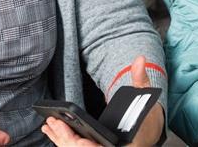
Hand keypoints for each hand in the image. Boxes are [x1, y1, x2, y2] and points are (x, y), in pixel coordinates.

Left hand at [42, 56, 164, 146]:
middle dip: (68, 140)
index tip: (79, 142)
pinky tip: (53, 131)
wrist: (148, 131)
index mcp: (129, 145)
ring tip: (49, 126)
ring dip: (62, 140)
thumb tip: (140, 59)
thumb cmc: (147, 116)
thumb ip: (141, 80)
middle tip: (53, 123)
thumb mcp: (146, 98)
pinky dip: (65, 141)